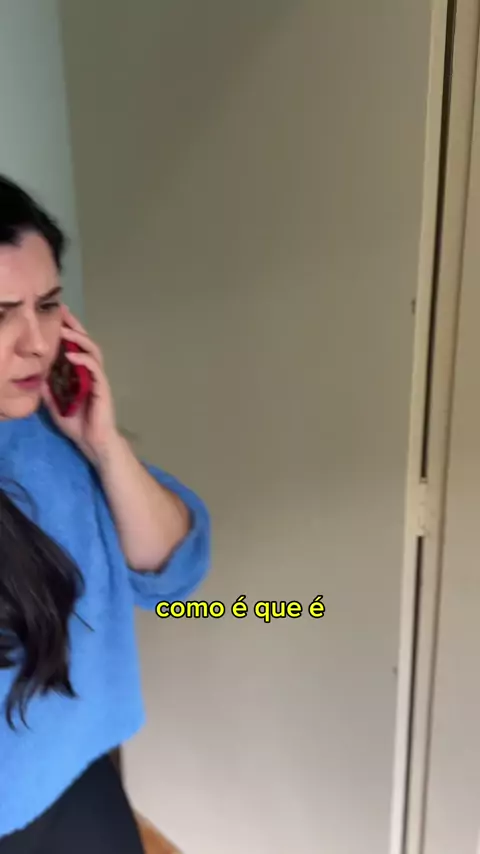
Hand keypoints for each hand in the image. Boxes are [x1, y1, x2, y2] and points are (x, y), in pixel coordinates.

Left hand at [42, 306, 118, 464]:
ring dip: (79, 339)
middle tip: (63, 312)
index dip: (67, 330)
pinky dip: (83, 360)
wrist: (94, 442)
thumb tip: (34, 374)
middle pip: (85, 342)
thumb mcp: (55, 404)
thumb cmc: (78, 424)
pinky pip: (94, 368)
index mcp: (80, 373)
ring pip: (92, 351)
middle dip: (74, 326)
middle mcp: (90, 372)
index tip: (56, 316)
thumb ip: (48, 388)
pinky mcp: (102, 387)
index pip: (74, 346)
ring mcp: (98, 378)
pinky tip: (71, 356)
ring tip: (65, 331)